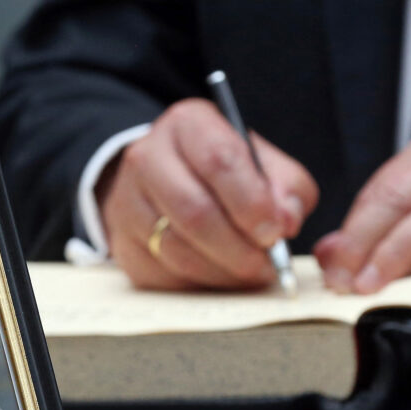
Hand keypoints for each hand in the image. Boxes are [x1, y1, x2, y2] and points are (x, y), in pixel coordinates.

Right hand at [98, 99, 318, 289]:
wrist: (164, 179)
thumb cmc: (222, 171)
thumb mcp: (262, 162)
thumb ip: (287, 187)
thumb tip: (286, 222)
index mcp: (187, 125)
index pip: (219, 161)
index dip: (252, 203)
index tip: (275, 232)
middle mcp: (147, 157)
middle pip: (194, 211)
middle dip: (239, 248)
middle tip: (267, 264)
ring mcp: (127, 202)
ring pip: (177, 250)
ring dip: (224, 272)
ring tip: (250, 272)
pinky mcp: (122, 244)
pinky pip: (165, 276)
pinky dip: (202, 284)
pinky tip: (221, 275)